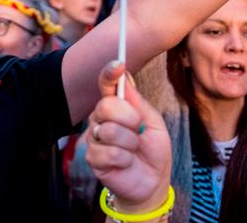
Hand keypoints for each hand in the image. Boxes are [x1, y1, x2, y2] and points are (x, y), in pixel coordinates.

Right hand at [86, 61, 171, 212]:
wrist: (152, 182)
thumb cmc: (153, 151)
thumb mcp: (154, 123)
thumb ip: (137, 103)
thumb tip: (125, 76)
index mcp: (116, 107)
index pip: (106, 85)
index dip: (109, 73)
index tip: (118, 64)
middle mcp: (101, 119)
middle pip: (106, 106)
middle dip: (129, 118)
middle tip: (138, 130)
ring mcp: (95, 138)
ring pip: (108, 131)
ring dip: (129, 143)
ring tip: (133, 150)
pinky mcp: (92, 158)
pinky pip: (108, 152)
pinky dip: (124, 159)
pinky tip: (126, 162)